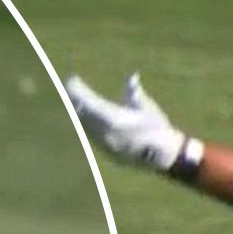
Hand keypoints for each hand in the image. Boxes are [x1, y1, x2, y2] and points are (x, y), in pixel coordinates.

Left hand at [64, 73, 200, 172]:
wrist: (163, 156)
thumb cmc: (157, 127)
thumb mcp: (146, 107)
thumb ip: (134, 92)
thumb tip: (132, 77)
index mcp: (114, 118)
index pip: (89, 102)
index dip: (78, 90)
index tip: (72, 79)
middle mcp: (105, 132)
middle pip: (82, 113)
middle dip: (75, 99)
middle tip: (70, 88)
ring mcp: (104, 144)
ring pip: (84, 125)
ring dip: (77, 112)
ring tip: (73, 100)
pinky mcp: (106, 152)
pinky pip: (90, 135)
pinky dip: (84, 124)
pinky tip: (81, 118)